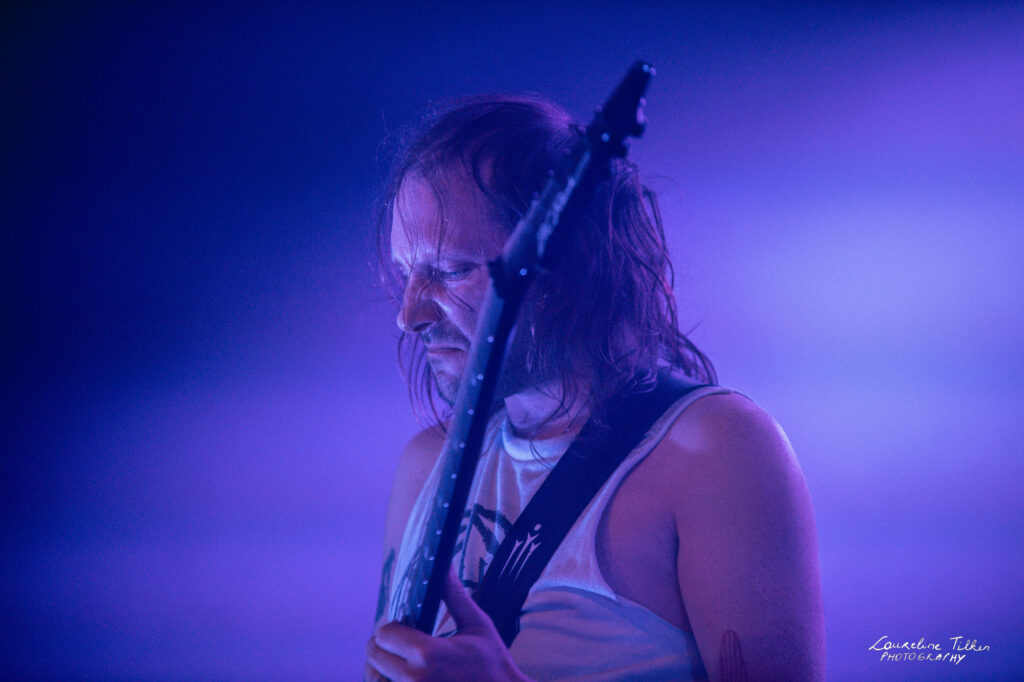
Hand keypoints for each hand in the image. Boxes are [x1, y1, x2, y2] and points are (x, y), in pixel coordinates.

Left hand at [365, 568, 530, 681]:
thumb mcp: (476, 625)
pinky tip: (406, 677)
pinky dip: (388, 681)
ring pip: (374, 677)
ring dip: (382, 668)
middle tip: (404, 645)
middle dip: (384, 646)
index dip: (394, 628)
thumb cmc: (493, 664)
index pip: (384, 634)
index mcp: (427, 653)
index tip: (408, 628)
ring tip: (401, 662)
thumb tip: (444, 564)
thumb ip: (454, 595)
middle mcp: (413, 679)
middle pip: (373, 656)